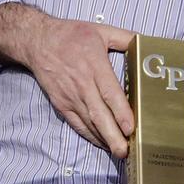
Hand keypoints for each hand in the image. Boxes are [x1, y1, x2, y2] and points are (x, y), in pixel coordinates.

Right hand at [22, 17, 135, 157]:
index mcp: (94, 66)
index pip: (109, 93)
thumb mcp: (101, 30)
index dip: (120, 112)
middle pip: (99, 114)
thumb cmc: (71, 35)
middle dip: (112, 134)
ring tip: (118, 152)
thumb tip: (146, 42)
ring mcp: (70, 96)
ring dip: (103, 138)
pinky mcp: (61, 104)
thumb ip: (126, 37)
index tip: (130, 127)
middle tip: (125, 151)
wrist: (38, 42)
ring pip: (88, 122)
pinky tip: (102, 143)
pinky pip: (77, 123)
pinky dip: (89, 135)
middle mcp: (82, 85)